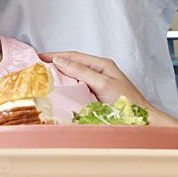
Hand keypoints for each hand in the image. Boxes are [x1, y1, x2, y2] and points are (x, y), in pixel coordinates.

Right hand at [40, 51, 177, 127]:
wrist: (141, 121)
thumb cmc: (127, 102)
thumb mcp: (102, 83)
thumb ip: (82, 71)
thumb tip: (60, 61)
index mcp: (102, 65)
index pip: (74, 56)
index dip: (55, 55)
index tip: (38, 57)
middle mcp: (99, 72)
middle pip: (73, 65)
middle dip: (55, 65)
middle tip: (37, 68)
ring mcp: (97, 85)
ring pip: (74, 77)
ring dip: (59, 77)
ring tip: (43, 79)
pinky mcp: (95, 97)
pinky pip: (77, 89)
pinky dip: (66, 89)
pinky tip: (58, 93)